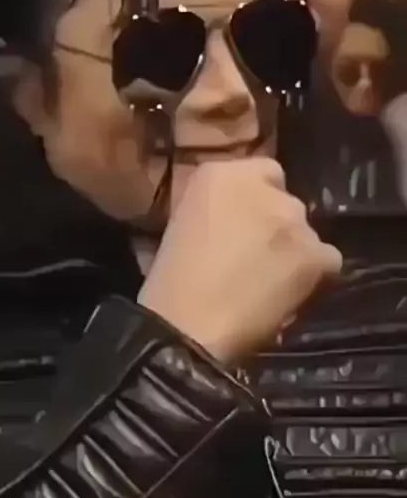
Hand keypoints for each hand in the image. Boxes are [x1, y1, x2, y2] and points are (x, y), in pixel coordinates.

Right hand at [138, 158, 341, 364]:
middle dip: (274, 225)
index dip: (256, 200)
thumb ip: (214, 207)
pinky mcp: (317, 253)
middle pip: (284, 201)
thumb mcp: (183, 222)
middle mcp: (263, 186)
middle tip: (255, 256)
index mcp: (220, 173)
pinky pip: (327, 260)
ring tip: (271, 282)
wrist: (188, 325)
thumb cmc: (170, 280)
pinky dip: (314, 276)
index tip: (244, 224)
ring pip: (305, 232)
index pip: (261, 171)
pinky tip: (291, 295)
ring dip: (292, 250)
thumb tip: (230, 218)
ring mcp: (293, 217)